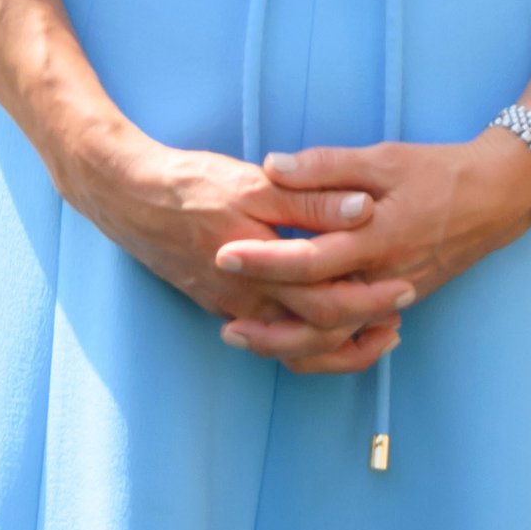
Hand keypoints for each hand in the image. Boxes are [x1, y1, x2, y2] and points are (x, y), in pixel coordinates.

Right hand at [71, 130, 412, 376]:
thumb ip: (310, 199)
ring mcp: (231, 307)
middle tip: (401, 311)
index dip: (372, 301)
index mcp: (261, 270)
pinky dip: (304, 335)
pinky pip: (271, 336)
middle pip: (317, 335)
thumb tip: (363, 209)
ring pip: (293, 345)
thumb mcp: (253, 184)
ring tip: (374, 327)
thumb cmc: (189, 185)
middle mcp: (248, 301)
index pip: (329, 304)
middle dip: (364, 328)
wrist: (124, 196)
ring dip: (337, 341)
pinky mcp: (221, 303)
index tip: (405, 287)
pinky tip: (322, 319)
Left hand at [212, 130, 530, 369]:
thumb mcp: (384, 157)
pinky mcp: (399, 301)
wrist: (498, 197)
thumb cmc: (439, 171)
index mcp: (379, 238)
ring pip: (337, 337)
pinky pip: (354, 335)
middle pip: (320, 317)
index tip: (224, 254)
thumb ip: (326, 166)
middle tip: (223, 320)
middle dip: (268, 324)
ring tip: (244, 335)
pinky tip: (286, 336)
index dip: (265, 261)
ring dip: (288, 343)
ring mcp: (394, 295)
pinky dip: (320, 344)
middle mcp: (385, 277)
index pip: (312, 260)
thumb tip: (272, 166)